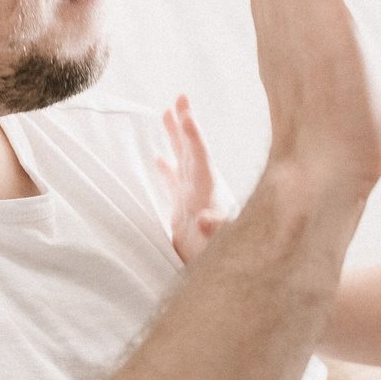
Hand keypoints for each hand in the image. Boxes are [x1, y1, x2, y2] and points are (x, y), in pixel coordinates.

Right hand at [156, 95, 225, 265]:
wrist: (222, 281)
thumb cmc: (218, 264)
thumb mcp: (215, 251)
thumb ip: (214, 233)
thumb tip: (208, 218)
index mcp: (209, 196)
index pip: (201, 159)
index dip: (193, 137)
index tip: (186, 115)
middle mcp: (203, 193)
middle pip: (193, 152)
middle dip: (186, 126)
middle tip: (180, 98)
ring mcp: (194, 200)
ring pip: (183, 161)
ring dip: (176, 139)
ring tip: (167, 113)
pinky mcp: (185, 213)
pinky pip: (174, 183)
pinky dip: (167, 168)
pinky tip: (158, 157)